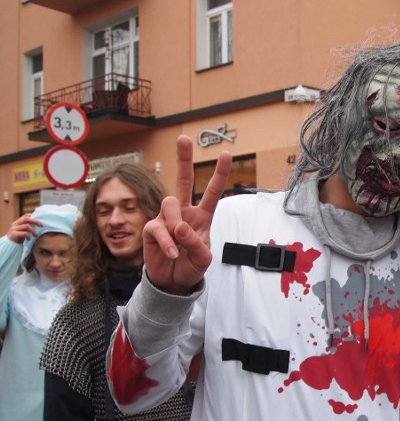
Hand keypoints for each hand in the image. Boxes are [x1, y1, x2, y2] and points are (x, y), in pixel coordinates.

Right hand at [6, 213, 41, 242]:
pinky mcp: (13, 234)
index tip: (40, 221)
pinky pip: (24, 233)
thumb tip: (39, 223)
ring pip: (27, 226)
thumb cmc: (19, 237)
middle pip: (26, 218)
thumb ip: (28, 226)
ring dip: (33, 231)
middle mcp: (15, 224)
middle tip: (41, 226)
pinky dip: (28, 236)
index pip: (26, 215)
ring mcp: (13, 228)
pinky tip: (29, 239)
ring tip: (35, 235)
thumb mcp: (24, 230)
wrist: (11, 245)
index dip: (33, 216)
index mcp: (17, 222)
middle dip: (35, 221)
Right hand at [143, 134, 230, 293]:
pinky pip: (158, 228)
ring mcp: (166, 218)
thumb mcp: (203, 259)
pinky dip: (166, 241)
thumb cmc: (190, 266)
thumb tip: (180, 227)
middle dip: (183, 159)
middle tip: (183, 138)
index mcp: (202, 216)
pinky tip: (172, 252)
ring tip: (179, 243)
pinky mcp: (152, 229)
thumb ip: (196, 243)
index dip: (219, 173)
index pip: (211, 192)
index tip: (226, 154)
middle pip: (183, 181)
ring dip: (176, 223)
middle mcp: (184, 212)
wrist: (172, 282)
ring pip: (169, 203)